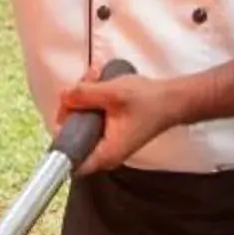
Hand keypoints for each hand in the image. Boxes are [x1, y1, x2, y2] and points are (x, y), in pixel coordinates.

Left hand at [51, 71, 192, 176]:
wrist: (173, 99)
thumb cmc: (148, 101)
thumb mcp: (112, 93)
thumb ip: (83, 95)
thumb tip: (63, 97)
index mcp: (104, 154)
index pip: (68, 158)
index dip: (60, 134)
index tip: (66, 111)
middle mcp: (104, 154)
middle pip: (73, 135)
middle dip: (73, 107)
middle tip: (81, 85)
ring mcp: (108, 143)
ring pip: (82, 123)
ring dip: (82, 98)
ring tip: (93, 77)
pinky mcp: (111, 132)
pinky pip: (92, 118)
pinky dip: (92, 101)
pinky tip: (98, 81)